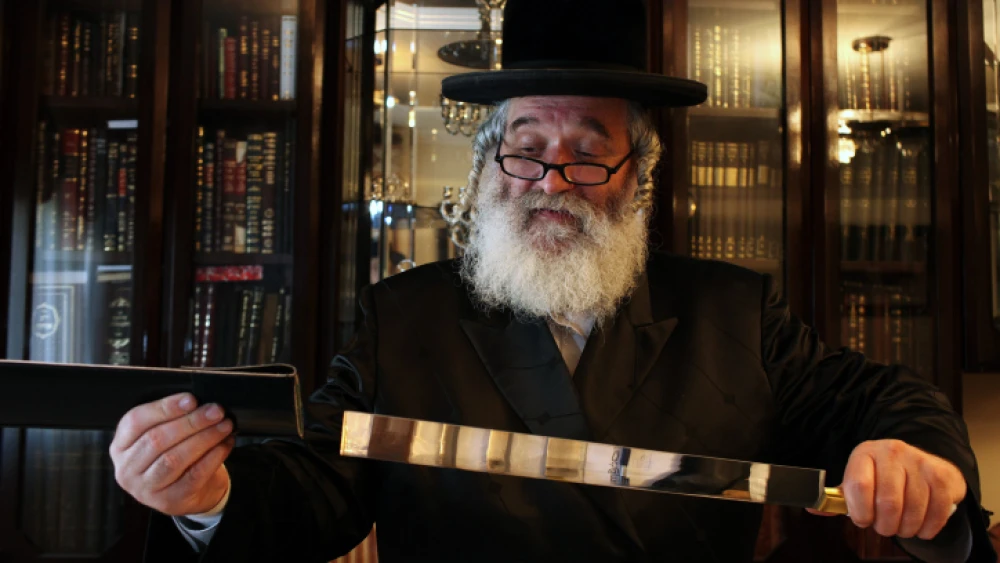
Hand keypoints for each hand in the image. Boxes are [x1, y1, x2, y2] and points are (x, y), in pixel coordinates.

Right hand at [110, 392, 234, 516]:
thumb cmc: (175, 455)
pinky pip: (194, 475)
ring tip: (224, 425)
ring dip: (204, 438)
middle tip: (215, 411)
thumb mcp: (164, 436)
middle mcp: (127, 469)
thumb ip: (172, 418)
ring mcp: (146, 489)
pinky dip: (213, 456)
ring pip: (174, 459)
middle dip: (191, 422)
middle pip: (157, 439)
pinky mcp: (169, 500)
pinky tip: (225, 444)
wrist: (191, 493)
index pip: (135, 421)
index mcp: (120, 446)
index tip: (192, 399)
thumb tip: (198, 402)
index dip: (165, 408)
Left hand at [809, 439, 964, 539]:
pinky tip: (921, 527)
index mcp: (865, 453)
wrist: (923, 465)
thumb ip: (838, 498)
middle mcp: (892, 452)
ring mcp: (919, 461)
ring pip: (912, 510)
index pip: (859, 486)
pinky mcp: (941, 475)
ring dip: (906, 529)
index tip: (863, 520)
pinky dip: (927, 528)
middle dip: (884, 526)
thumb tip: (813, 508)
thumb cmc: (883, 478)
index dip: (860, 512)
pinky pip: (936, 512)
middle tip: (884, 527)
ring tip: (901, 527)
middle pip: (888, 503)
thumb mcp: (858, 481)